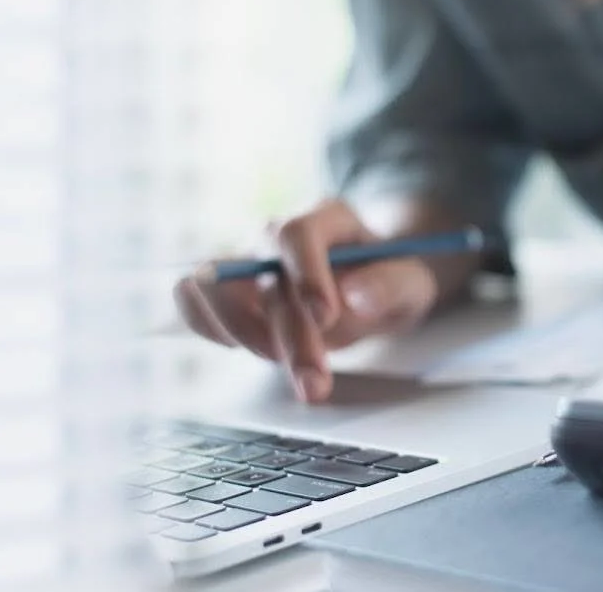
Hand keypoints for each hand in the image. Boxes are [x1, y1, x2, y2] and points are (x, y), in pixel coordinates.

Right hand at [175, 198, 439, 403]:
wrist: (366, 285)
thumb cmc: (388, 281)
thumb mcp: (412, 283)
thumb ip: (392, 285)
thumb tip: (355, 297)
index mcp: (326, 217)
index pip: (297, 232)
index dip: (305, 274)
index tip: (326, 317)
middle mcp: (275, 234)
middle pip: (259, 274)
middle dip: (287, 336)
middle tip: (315, 384)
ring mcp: (244, 259)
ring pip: (211, 286)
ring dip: (244, 335)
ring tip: (288, 365)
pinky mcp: (224, 291)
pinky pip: (191, 301)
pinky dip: (209, 329)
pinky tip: (248, 350)